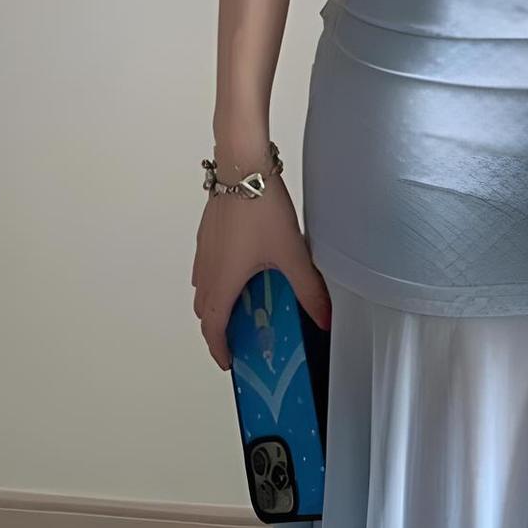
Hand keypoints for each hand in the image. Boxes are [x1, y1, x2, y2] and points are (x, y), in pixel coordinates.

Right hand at [192, 176, 333, 369]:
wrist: (242, 167)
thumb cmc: (260, 208)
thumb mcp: (291, 253)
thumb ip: (308, 289)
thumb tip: (323, 317)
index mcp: (221, 284)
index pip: (212, 330)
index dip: (219, 350)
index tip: (230, 361)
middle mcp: (206, 270)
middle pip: (205, 311)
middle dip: (220, 327)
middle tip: (243, 333)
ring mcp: (204, 250)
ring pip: (204, 287)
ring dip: (219, 300)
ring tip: (247, 300)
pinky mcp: (208, 232)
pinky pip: (207, 265)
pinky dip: (219, 276)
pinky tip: (246, 264)